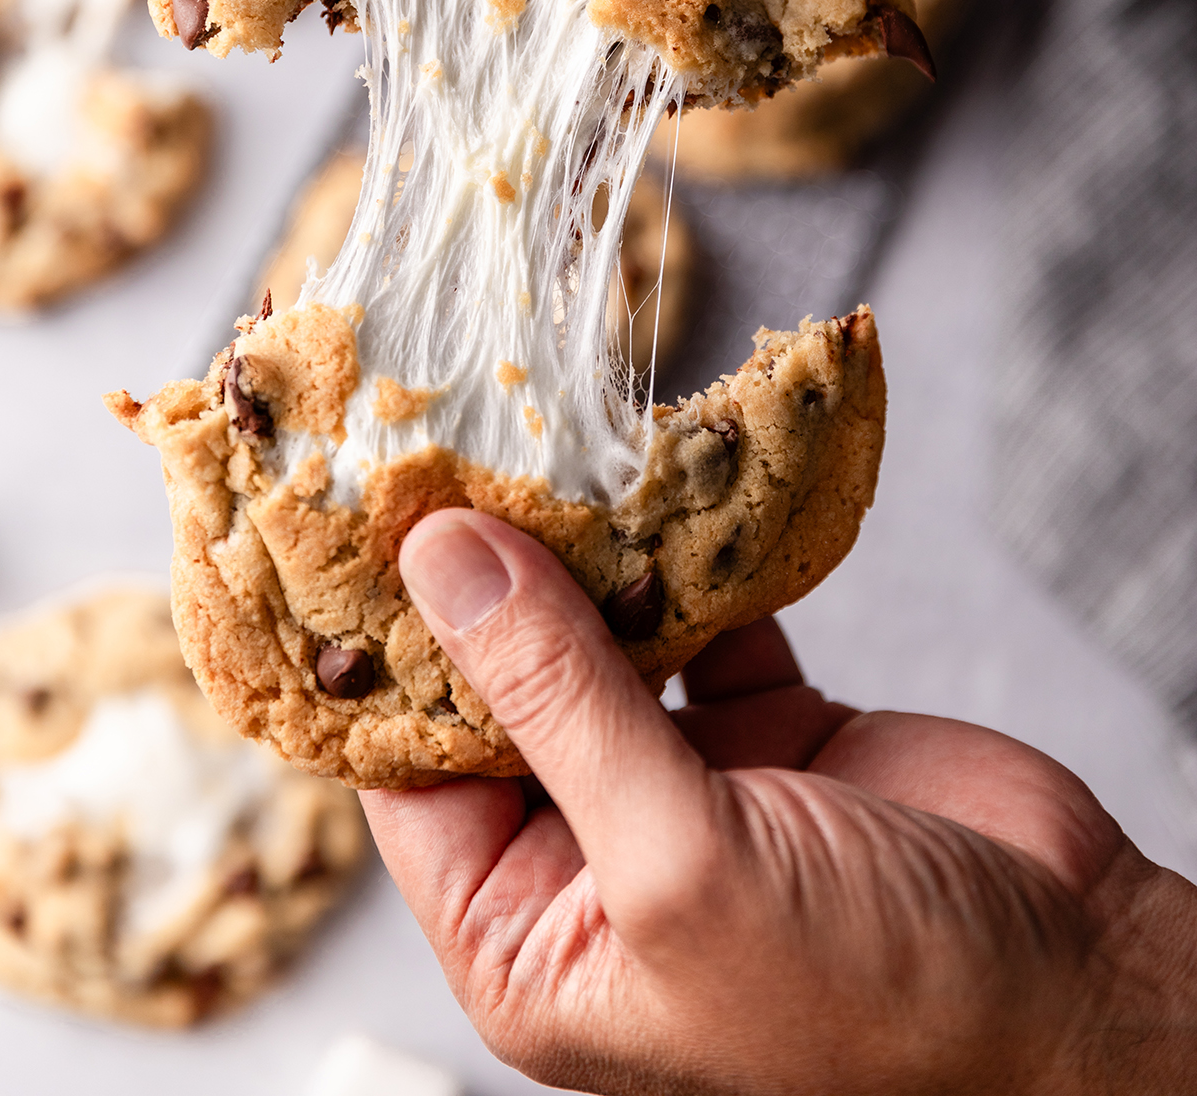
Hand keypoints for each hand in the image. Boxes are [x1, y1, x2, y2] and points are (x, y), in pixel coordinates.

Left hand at [362, 511, 1196, 1095]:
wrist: (1082, 993)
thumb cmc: (878, 1003)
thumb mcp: (682, 863)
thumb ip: (559, 702)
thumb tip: (444, 561)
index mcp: (535, 939)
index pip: (412, 776)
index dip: (389, 651)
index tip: (367, 522)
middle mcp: (594, 858)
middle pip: (504, 691)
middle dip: (489, 580)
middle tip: (457, 448)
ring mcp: (685, 785)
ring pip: (602, 642)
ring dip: (589, 555)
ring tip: (552, 446)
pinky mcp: (769, 728)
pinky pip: (703, 621)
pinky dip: (695, 558)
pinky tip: (673, 490)